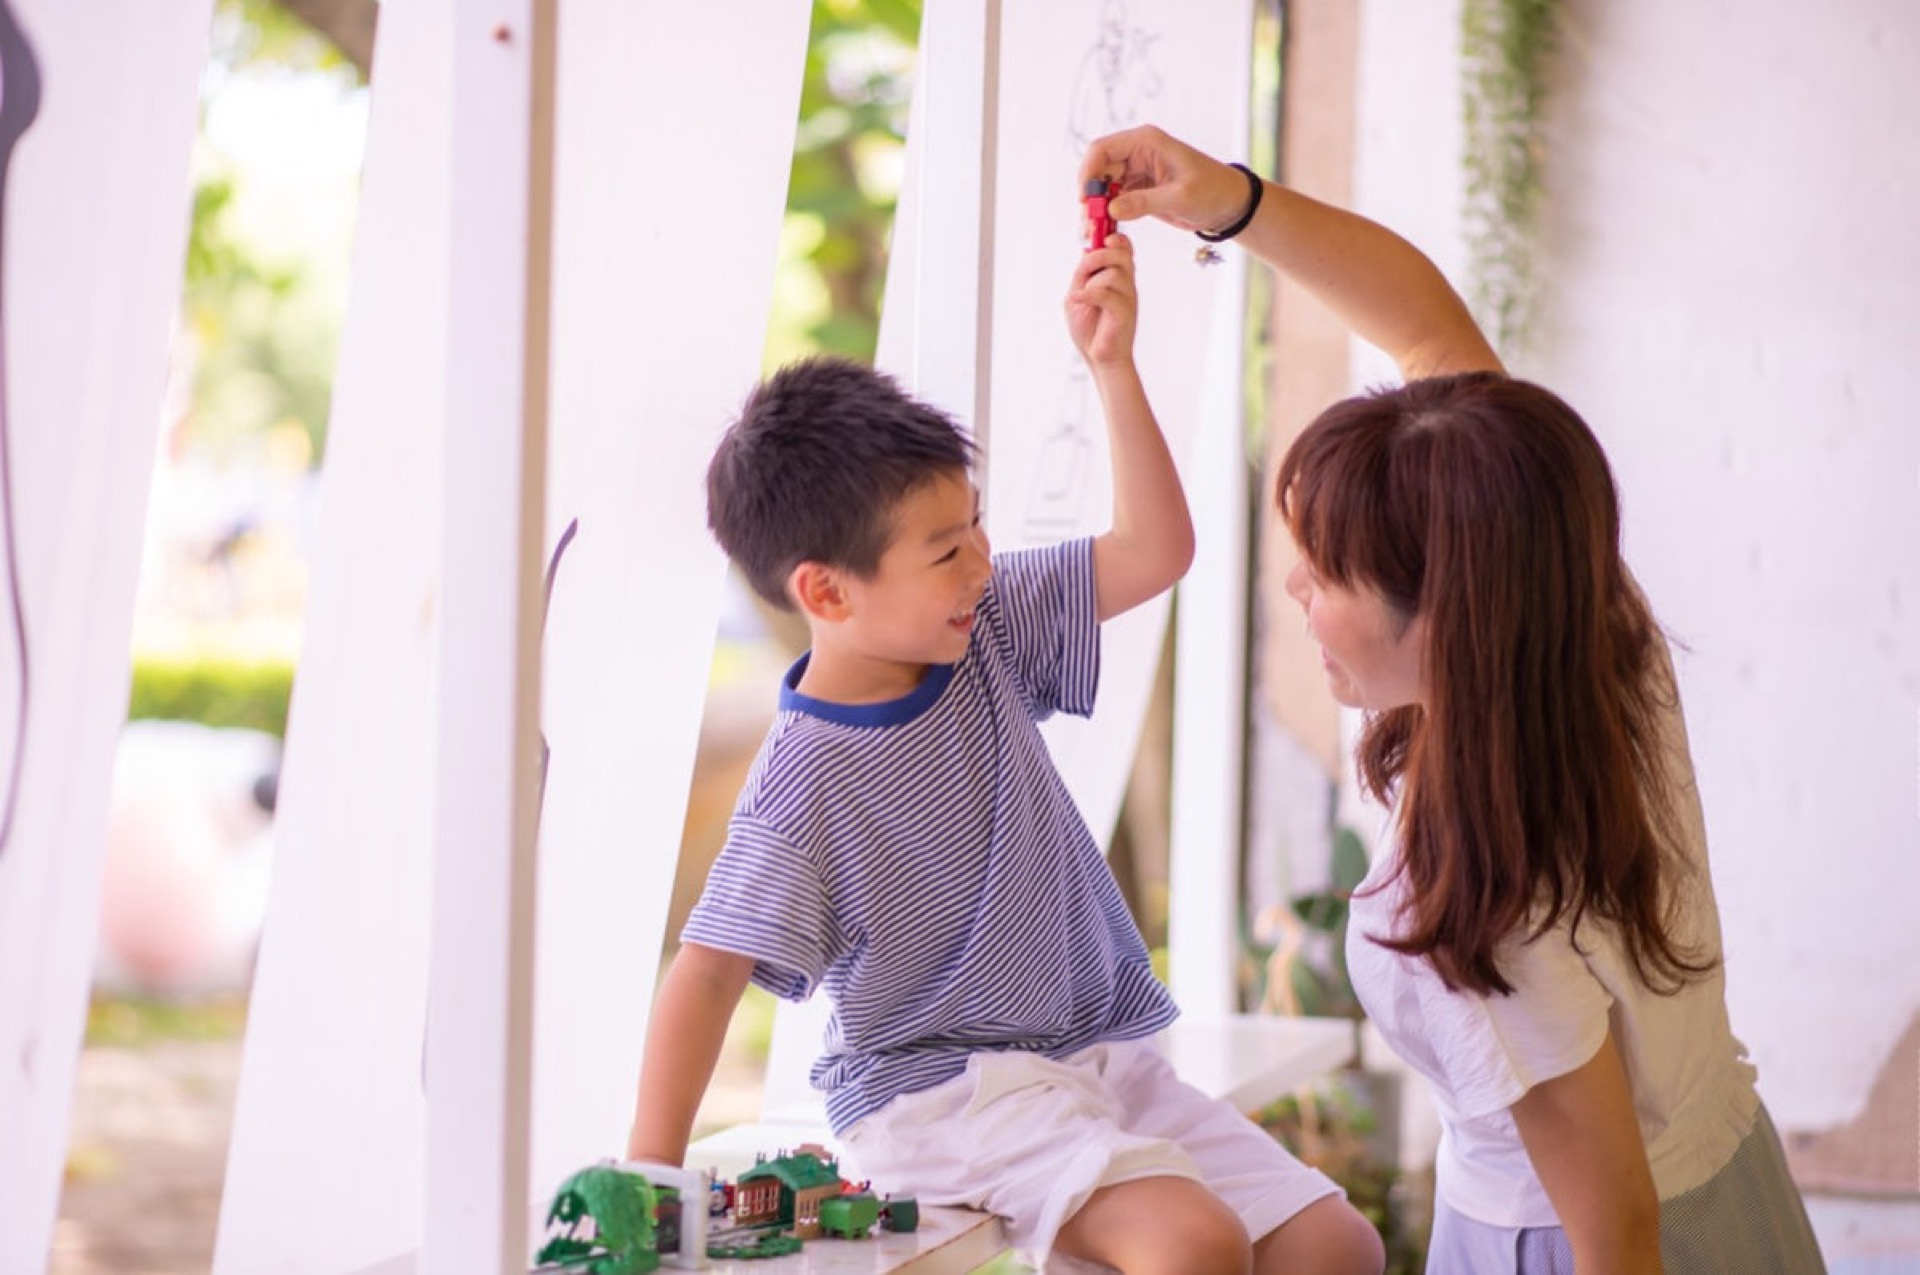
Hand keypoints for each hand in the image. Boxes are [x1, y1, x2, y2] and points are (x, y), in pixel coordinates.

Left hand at [1065, 233, 1137, 366]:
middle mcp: (1126, 285)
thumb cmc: (1089, 328)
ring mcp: (1128, 298)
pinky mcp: (1125, 313)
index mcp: (1118, 277)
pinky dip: (1087, 295)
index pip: (1124, 248)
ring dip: (1091, 283)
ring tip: (1082, 299)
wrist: (1098, 358)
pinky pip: (1106, 294)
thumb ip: (1083, 273)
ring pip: (1112, 274)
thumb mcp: (1078, 293)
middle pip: (1121, 254)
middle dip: (1099, 255)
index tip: (1101, 238)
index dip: (1114, 238)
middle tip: (1084, 270)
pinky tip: (1077, 300)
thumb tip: (1086, 250)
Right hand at [1078, 125, 1246, 235]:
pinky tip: (1105, 232)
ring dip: (1096, 210)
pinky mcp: (1137, 191)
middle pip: (1097, 171)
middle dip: (1090, 197)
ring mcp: (1135, 172)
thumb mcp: (1180, 197)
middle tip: (1089, 225)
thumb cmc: (1213, 191)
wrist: (1229, 205)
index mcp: (1146, 142)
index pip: (1102, 149)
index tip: (1086, 200)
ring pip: (1102, 189)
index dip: (1088, 173)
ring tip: (1094, 234)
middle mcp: (1136, 154)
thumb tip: (1110, 210)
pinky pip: (1113, 202)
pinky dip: (1106, 216)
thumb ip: (1144, 202)